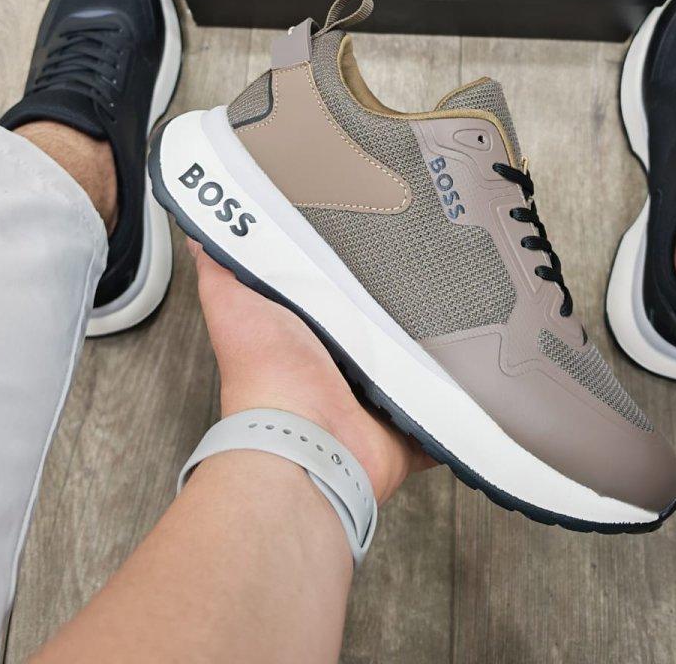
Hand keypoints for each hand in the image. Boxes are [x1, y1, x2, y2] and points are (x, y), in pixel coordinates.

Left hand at [191, 241, 434, 503]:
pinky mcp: (407, 423)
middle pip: (379, 326)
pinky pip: (442, 409)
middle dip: (399, 303)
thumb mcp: (232, 305)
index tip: (369, 240)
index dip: (348, 274)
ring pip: (415, 363)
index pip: (332, 296)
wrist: (306, 440)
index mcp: (306, 337)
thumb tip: (199, 234)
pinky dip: (457, 397)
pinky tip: (475, 371)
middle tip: (425, 269)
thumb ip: (220, 268)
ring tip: (460, 306)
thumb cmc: (265, 377)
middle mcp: (340, 368)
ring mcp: (376, 398)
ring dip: (431, 345)